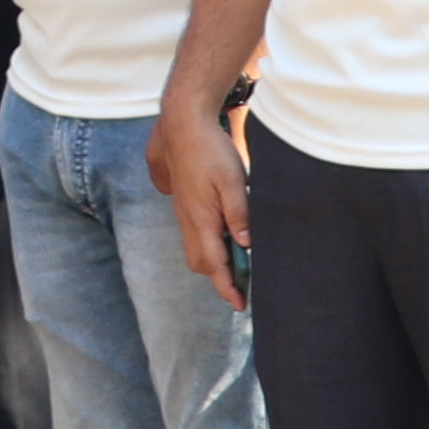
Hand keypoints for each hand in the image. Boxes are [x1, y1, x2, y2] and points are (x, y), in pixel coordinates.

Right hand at [148, 101, 254, 310]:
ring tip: (239, 265)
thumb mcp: (232, 181)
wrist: (182, 124)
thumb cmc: (210, 150)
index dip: (227, 287)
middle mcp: (188, 219)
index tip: (240, 305)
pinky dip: (210, 245)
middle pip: (200, 262)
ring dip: (216, 262)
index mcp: (201, 218)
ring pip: (196, 249)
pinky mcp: (185, 202)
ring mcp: (184, 210)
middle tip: (243, 287)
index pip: (214, 264)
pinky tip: (226, 236)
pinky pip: (195, 234)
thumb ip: (239, 214)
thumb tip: (246, 244)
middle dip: (219, 278)